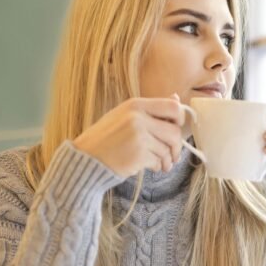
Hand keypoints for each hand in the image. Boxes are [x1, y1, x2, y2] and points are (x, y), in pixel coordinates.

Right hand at [73, 96, 188, 176]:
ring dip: (167, 159)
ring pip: (167, 149)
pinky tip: (150, 166)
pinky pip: (158, 161)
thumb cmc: (106, 139)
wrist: (85, 160)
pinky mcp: (138, 154)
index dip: (179, 119)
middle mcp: (137, 118)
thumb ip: (151, 110)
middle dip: (176, 146)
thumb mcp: (125, 116)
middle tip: (172, 155)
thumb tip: (176, 98)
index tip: (176, 129)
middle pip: (174, 131)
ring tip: (161, 164)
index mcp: (135, 105)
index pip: (172, 107)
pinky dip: (157, 166)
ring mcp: (138, 136)